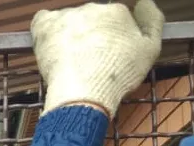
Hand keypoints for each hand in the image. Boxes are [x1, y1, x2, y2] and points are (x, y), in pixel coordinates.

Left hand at [31, 0, 164, 117]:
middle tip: (89, 60)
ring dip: (69, 34)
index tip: (107, 56)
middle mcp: (91, 8)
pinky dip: (46, 30)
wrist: (84, 90)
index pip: (113, 19)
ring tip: (70, 59)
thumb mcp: (150, 50)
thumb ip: (151, 22)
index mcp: (116, 12)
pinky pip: (42, 20)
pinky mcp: (45, 27)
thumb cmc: (118, 74)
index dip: (111, 38)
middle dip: (90, 36)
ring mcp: (66, 17)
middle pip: (90, 19)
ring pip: (68, 21)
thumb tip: (143, 4)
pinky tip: (50, 44)